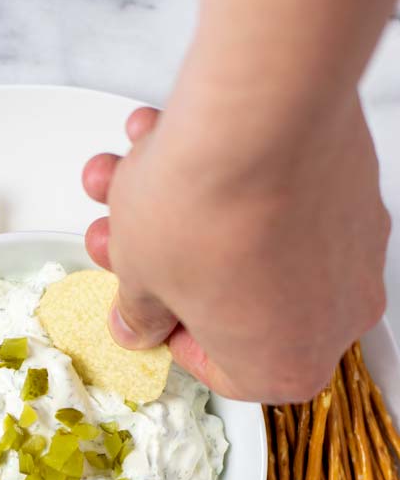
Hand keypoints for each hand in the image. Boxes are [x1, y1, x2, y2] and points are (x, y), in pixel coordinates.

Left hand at [83, 97, 389, 402]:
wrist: (261, 111)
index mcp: (286, 367)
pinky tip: (178, 148)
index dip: (168, 330)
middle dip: (163, 262)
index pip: (219, 368)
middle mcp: (335, 320)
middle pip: (231, 301)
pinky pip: (283, 205)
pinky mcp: (356, 196)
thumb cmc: (207, 209)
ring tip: (132, 175)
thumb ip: (139, 313)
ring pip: (250, 245)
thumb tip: (140, 323)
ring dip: (184, 213)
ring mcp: (353, 256)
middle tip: (122, 237)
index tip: (146, 306)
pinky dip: (235, 183)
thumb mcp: (140, 278)